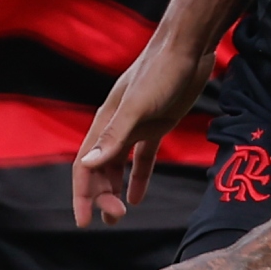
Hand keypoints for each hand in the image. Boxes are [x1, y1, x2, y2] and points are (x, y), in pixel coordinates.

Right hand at [71, 43, 209, 226]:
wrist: (188, 48)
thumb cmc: (161, 72)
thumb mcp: (137, 107)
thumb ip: (114, 136)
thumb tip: (87, 165)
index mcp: (106, 122)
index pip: (85, 165)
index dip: (82, 194)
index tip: (84, 221)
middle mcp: (117, 126)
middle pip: (100, 169)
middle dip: (102, 196)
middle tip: (116, 219)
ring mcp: (137, 125)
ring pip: (118, 165)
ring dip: (115, 190)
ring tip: (119, 216)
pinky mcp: (157, 124)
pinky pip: (142, 157)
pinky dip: (138, 177)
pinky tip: (138, 197)